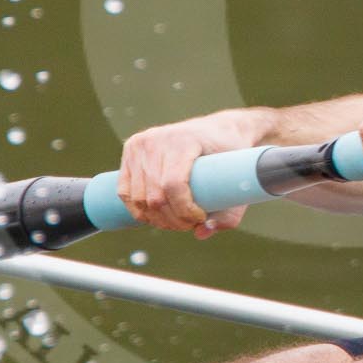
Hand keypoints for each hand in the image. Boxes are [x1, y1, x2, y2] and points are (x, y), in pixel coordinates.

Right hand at [117, 108, 265, 238]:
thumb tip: (201, 233)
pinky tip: (155, 216)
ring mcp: (141, 143)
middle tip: (190, 224)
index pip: (173, 184)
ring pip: (139, 198)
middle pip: (155, 196)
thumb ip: (228, 214)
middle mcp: (158, 139)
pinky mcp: (131, 149)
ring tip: (175, 221)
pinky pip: (125, 191)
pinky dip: (138, 210)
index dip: (184, 210)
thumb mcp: (238, 181)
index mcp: (184, 140)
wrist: (218, 129)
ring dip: (156, 219)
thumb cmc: (230, 155)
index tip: (200, 218)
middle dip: (172, 219)